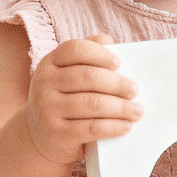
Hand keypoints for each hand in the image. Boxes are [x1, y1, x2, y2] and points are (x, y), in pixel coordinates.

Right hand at [24, 33, 142, 164]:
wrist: (38, 136)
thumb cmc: (62, 100)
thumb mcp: (66, 75)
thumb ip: (84, 55)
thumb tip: (107, 40)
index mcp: (49, 63)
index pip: (75, 49)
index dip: (99, 54)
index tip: (119, 63)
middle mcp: (44, 83)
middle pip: (87, 77)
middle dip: (117, 83)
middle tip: (135, 90)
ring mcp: (48, 108)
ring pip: (92, 103)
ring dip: (120, 107)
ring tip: (137, 111)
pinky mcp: (56, 133)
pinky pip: (91, 128)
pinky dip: (112, 127)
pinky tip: (126, 126)